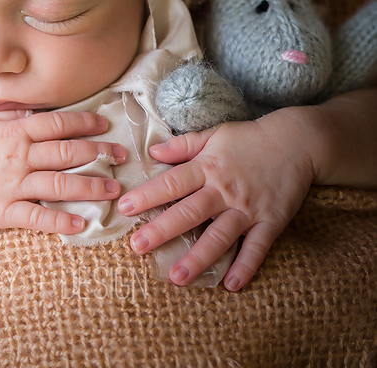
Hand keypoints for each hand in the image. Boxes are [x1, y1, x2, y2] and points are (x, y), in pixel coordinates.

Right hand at [0, 111, 125, 234]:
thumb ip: (13, 118)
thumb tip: (39, 111)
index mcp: (14, 133)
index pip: (57, 124)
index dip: (84, 123)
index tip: (105, 124)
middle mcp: (18, 157)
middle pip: (66, 154)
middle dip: (99, 154)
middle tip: (121, 155)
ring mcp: (12, 185)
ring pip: (59, 185)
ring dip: (90, 187)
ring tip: (113, 190)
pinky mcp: (4, 211)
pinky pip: (37, 217)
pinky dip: (60, 222)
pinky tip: (81, 224)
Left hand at [116, 109, 318, 289]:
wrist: (298, 142)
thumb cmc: (249, 138)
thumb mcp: (213, 135)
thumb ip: (182, 145)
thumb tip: (152, 151)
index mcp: (208, 167)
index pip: (172, 183)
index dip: (147, 195)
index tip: (123, 208)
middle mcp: (225, 190)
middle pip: (189, 213)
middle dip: (162, 231)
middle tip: (137, 248)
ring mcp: (248, 208)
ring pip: (220, 236)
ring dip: (198, 258)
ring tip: (176, 278)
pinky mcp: (271, 221)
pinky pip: (258, 247)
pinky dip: (246, 266)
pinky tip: (231, 285)